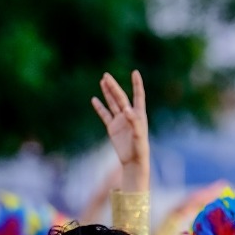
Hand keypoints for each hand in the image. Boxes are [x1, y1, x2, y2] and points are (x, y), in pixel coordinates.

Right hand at [90, 71, 149, 192]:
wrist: (133, 161)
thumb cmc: (140, 149)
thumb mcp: (139, 135)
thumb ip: (134, 121)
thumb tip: (126, 109)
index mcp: (139, 114)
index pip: (138, 95)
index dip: (137, 84)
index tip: (135, 72)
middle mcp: (129, 115)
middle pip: (120, 97)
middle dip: (114, 86)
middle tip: (106, 76)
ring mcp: (120, 121)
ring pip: (112, 103)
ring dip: (108, 93)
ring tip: (102, 81)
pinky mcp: (112, 128)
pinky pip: (105, 114)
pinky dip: (100, 107)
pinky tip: (94, 99)